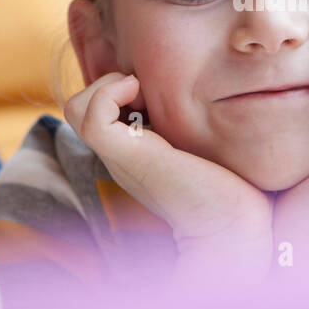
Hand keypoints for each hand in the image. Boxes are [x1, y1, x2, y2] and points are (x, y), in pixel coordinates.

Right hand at [64, 72, 274, 285]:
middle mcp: (121, 156)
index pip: (98, 111)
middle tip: (147, 92)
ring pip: (76, 109)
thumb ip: (194, 130)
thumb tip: (212, 96)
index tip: (156, 93)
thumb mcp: (206, 147)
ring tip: (142, 93)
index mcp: (135, 153)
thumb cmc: (232, 189)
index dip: (120, 88)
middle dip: (108, 82)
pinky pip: (90, 117)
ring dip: (106, 86)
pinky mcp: (128, 157)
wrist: (233, 227)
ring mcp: (121, 157)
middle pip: (79, 108)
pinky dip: (109, 93)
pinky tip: (142, 95)